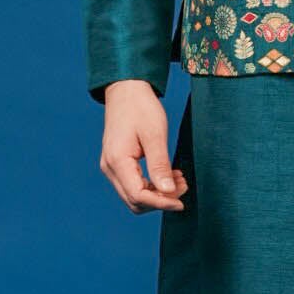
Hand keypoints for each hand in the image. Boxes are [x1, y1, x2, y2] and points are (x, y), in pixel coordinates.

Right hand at [100, 80, 188, 214]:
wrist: (126, 91)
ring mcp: (112, 167)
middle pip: (134, 201)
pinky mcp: (117, 164)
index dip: (161, 202)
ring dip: (157, 194)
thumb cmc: (140, 107)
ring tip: (179, 180)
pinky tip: (169, 175)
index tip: (181, 201)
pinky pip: (133, 185)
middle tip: (183, 186)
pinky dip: (152, 186)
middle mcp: (110, 168)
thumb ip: (160, 164)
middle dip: (160, 200)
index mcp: (117, 161)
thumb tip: (168, 191)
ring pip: (134, 196)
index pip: (138, 195)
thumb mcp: (155, 134)